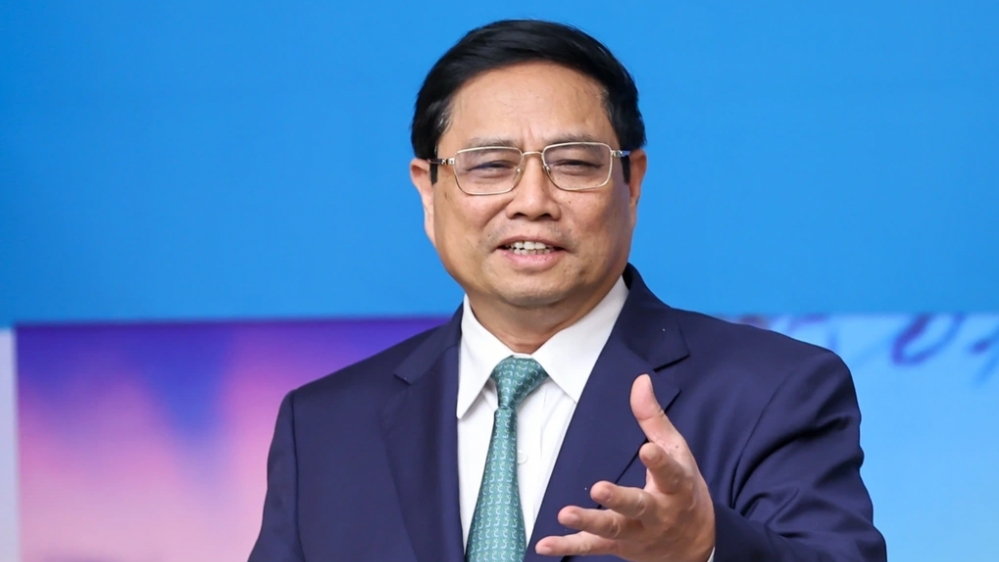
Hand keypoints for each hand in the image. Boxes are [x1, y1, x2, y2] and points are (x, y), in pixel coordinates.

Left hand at [534, 374, 714, 561]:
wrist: (696, 542)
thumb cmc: (682, 489)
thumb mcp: (677, 451)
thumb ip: (654, 418)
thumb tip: (640, 381)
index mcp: (676, 486)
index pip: (670, 473)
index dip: (659, 462)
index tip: (646, 449)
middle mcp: (658, 513)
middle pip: (638, 506)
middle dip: (619, 499)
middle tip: (599, 488)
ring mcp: (638, 532)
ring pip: (613, 529)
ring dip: (589, 522)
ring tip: (565, 513)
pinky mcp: (620, 547)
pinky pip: (592, 548)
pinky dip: (568, 546)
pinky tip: (544, 544)